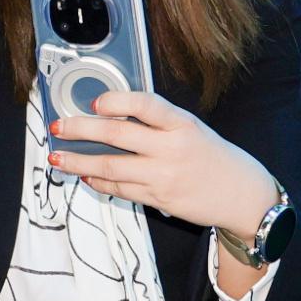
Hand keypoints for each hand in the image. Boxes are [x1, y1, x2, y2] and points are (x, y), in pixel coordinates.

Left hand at [49, 88, 276, 250]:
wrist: (242, 195)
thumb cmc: (213, 156)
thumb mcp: (191, 128)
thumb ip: (157, 121)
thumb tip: (111, 113)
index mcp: (182, 124)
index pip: (145, 105)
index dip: (116, 101)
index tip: (94, 100)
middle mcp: (171, 148)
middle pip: (117, 136)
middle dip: (80, 129)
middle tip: (58, 126)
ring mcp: (163, 176)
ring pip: (110, 167)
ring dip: (79, 161)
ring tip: (57, 157)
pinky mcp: (158, 199)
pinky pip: (120, 189)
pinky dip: (99, 181)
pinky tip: (85, 174)